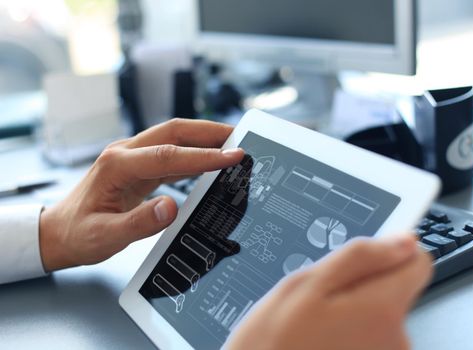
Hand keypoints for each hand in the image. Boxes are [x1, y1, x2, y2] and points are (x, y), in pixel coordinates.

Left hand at [39, 119, 243, 271]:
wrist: (59, 232)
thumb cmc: (78, 234)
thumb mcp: (105, 236)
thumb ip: (138, 222)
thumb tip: (171, 207)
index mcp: (116, 165)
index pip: (168, 155)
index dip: (203, 155)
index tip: (232, 157)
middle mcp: (125, 153)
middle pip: (174, 131)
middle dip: (210, 132)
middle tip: (241, 138)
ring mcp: (132, 157)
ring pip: (174, 138)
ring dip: (204, 139)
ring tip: (233, 145)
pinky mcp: (139, 166)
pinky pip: (172, 153)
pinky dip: (195, 153)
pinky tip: (210, 160)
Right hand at [226, 235, 431, 349]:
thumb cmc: (272, 343)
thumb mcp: (303, 285)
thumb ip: (360, 258)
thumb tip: (404, 242)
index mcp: (381, 310)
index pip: (417, 263)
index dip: (389, 253)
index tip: (362, 260)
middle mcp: (396, 340)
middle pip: (395, 289)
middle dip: (361, 286)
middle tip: (321, 300)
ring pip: (379, 313)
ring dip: (352, 311)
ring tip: (316, 324)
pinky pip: (371, 337)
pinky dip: (350, 333)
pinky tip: (321, 340)